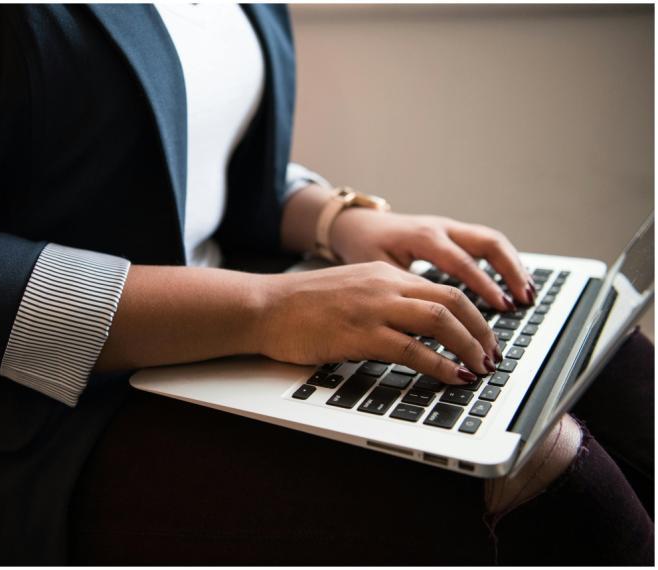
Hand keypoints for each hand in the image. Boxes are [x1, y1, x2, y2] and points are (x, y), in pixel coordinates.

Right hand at [258, 261, 500, 384]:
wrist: (265, 307)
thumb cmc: (301, 305)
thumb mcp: (351, 291)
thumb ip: (383, 301)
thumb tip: (415, 328)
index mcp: (384, 274)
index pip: (444, 289)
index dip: (473, 315)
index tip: (484, 338)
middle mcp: (385, 285)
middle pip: (453, 301)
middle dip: (482, 331)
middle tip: (492, 356)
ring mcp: (373, 309)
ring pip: (440, 321)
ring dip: (469, 346)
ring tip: (481, 368)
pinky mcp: (360, 334)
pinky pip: (412, 349)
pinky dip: (440, 365)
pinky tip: (453, 377)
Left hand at [330, 209, 535, 311]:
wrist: (356, 225)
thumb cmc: (364, 249)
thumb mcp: (378, 271)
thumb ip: (404, 292)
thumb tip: (429, 323)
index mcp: (423, 237)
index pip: (462, 262)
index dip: (484, 286)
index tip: (502, 307)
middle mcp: (441, 228)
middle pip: (488, 243)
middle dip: (510, 272)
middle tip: (525, 300)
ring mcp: (449, 228)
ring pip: (491, 240)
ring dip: (513, 266)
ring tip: (527, 294)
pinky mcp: (452, 232)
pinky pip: (485, 243)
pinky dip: (503, 262)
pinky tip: (513, 283)